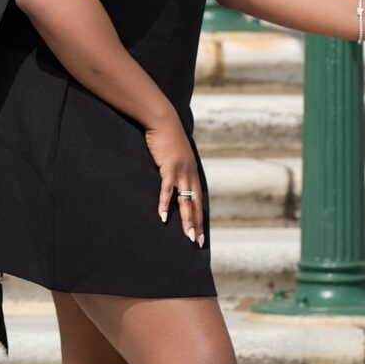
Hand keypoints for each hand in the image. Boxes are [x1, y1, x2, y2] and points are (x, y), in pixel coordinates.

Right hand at [143, 111, 204, 245]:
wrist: (164, 121)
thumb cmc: (168, 138)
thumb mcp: (178, 156)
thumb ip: (179, 168)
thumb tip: (177, 178)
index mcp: (193, 174)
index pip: (199, 201)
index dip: (200, 218)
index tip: (201, 234)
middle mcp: (190, 175)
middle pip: (195, 205)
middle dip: (197, 225)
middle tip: (197, 242)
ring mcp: (180, 172)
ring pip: (185, 202)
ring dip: (187, 220)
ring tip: (188, 236)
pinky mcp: (168, 168)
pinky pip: (166, 190)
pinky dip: (165, 204)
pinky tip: (163, 216)